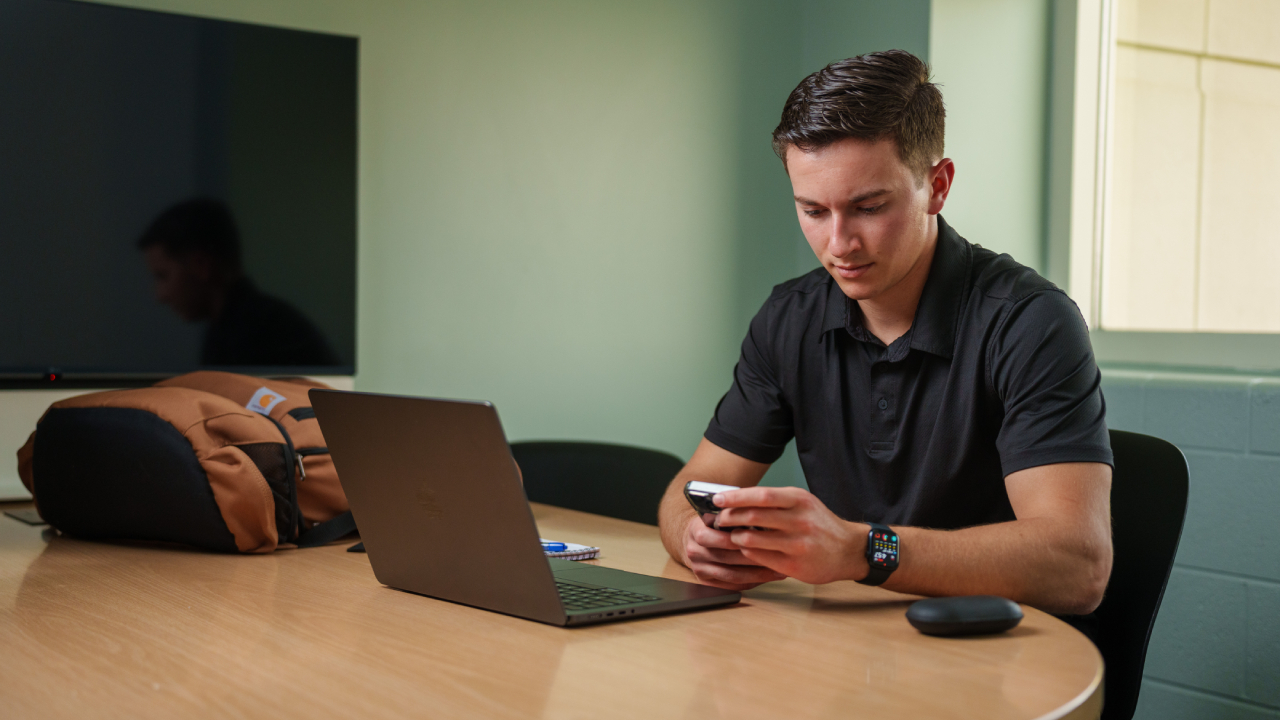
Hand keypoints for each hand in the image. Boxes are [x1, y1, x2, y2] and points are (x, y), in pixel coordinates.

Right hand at [681, 511, 785, 590]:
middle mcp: (695, 551)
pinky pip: (732, 585)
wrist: (695, 540)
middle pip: (728, 557)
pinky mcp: (705, 582)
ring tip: (778, 569)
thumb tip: (765, 512)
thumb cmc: (713, 524)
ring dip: (758, 573)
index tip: (769, 538)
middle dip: (755, 557)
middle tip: (778, 555)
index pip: (721, 537)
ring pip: (732, 574)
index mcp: (697, 530)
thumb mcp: (718, 513)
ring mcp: (699, 568)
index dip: (745, 539)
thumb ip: (735, 513)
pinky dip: (752, 582)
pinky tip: (767, 576)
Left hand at [713, 486, 867, 584]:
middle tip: (718, 519)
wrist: (848, 550)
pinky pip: (759, 557)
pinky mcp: (793, 565)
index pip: (761, 495)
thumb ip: (776, 501)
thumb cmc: (820, 524)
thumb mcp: (803, 503)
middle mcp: (799, 520)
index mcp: (799, 500)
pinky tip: (745, 549)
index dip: (735, 497)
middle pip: (753, 516)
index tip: (718, 498)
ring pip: (752, 538)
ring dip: (735, 536)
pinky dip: (747, 552)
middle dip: (729, 517)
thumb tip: (739, 499)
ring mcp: (796, 544)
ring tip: (731, 535)